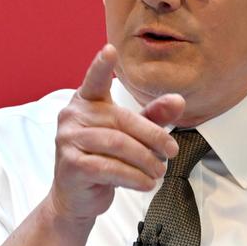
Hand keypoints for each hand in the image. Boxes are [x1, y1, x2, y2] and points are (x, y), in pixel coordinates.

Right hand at [49, 44, 184, 222]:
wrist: (77, 195)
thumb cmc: (104, 157)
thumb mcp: (132, 134)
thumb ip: (153, 116)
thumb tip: (178, 100)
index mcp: (86, 101)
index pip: (95, 80)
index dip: (101, 65)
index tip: (110, 50)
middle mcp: (72, 116)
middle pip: (122, 120)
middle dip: (153, 137)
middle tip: (172, 151)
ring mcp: (68, 140)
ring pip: (118, 145)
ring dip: (146, 160)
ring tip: (160, 171)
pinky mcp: (71, 165)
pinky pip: (109, 168)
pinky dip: (134, 177)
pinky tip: (146, 183)